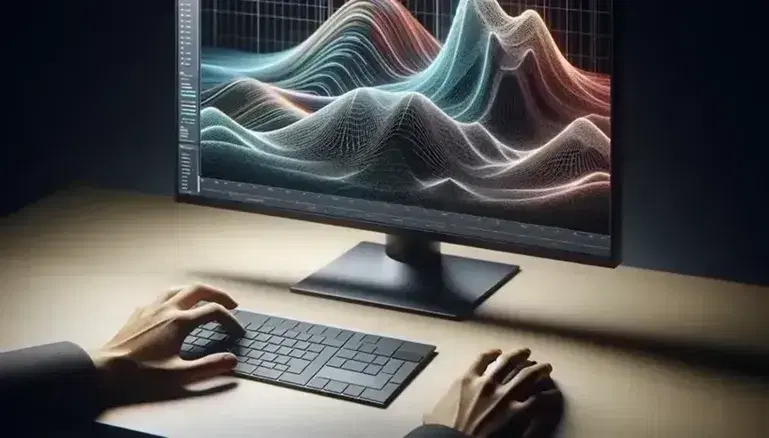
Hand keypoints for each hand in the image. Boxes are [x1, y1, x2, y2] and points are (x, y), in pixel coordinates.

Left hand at [89, 284, 245, 405]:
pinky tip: (174, 308)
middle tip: (231, 304)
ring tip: (206, 299)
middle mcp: (167, 309)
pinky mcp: (139, 312)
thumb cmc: (141, 373)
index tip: (237, 332)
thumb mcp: (179, 374)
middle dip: (219, 294)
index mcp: (180, 322)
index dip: (231, 320)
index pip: (214, 312)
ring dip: (197, 291)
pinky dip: (175, 298)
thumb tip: (232, 360)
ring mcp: (152, 308)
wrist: (105, 369)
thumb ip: (209, 366)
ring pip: (179, 288)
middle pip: (199, 290)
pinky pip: (161, 297)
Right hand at [423, 349, 556, 437]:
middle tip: (527, 353)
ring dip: (538, 370)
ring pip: (527, 376)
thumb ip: (440, 407)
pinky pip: (538, 400)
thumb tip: (432, 414)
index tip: (498, 352)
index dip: (491, 354)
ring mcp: (504, 396)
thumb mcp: (434, 414)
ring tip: (546, 367)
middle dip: (520, 356)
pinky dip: (547, 396)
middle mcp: (487, 383)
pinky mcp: (517, 413)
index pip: (481, 360)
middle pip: (508, 362)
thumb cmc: (442, 431)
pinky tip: (552, 394)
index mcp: (466, 381)